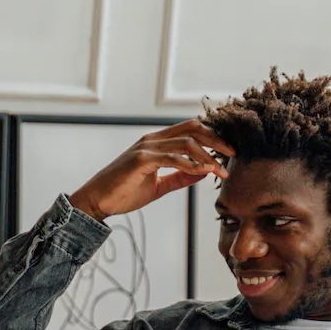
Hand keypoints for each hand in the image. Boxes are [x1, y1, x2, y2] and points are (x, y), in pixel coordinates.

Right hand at [68, 119, 234, 221]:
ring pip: (185, 142)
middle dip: (216, 140)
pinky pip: (172, 158)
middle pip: (193, 129)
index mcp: (157, 142)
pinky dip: (191, 165)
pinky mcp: (141, 160)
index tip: (228, 152)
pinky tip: (203, 173)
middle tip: (233, 154)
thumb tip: (203, 173)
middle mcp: (153, 139)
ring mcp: (146, 147)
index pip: (191, 130)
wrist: (97, 201)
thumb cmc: (124, 192)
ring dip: (207, 155)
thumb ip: (180, 178)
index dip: (212, 137)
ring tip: (220, 169)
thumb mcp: (159, 186)